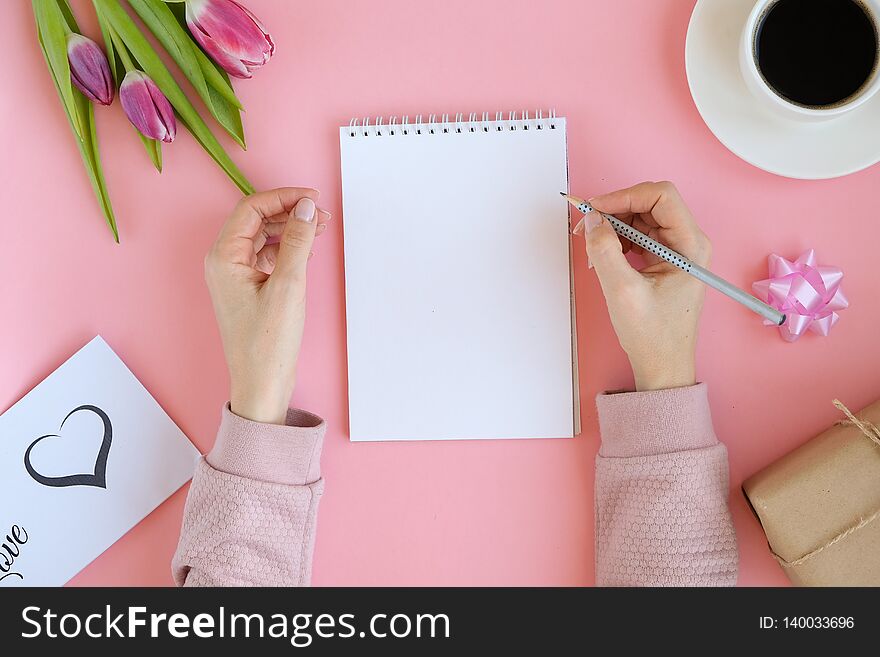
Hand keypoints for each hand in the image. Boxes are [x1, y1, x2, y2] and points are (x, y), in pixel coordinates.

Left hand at [205, 188, 330, 423]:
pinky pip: (265, 256)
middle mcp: (223, 262)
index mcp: (223, 257)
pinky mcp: (247, 289)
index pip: (252, 209)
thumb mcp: (289, 286)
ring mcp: (234, 276)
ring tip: (319, 229)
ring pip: (262, 237)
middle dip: (289, 212)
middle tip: (321, 215)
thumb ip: (298, 241)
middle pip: (256, 220)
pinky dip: (286, 248)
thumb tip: (306, 209)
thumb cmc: (268, 342)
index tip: (313, 199)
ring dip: (290, 229)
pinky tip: (306, 250)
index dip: (284, 198)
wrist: (261, 383)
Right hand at [574, 182, 710, 391]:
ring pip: (640, 219)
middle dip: (615, 210)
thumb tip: (592, 220)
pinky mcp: (663, 261)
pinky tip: (602, 256)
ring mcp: (676, 252)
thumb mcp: (622, 292)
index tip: (596, 208)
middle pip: (649, 204)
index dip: (625, 195)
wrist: (663, 366)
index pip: (661, 196)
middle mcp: (688, 243)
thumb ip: (605, 251)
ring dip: (613, 226)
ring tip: (591, 245)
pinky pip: (638, 236)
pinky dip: (616, 240)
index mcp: (690, 245)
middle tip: (586, 225)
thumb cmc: (653, 335)